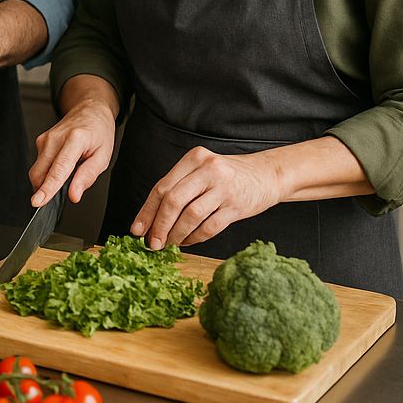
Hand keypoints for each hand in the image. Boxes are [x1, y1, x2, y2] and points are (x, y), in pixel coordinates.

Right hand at [28, 101, 115, 207]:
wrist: (89, 110)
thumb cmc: (99, 132)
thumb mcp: (103, 156)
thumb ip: (87, 176)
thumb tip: (74, 195)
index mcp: (75, 140)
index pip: (58, 170)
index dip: (47, 188)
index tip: (37, 201)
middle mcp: (55, 138)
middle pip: (40, 173)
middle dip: (45, 190)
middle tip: (63, 193)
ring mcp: (45, 139)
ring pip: (37, 171)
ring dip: (47, 181)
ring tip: (67, 174)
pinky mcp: (40, 141)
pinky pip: (39, 165)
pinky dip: (47, 172)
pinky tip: (61, 166)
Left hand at [131, 148, 282, 248]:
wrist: (267, 175)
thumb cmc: (226, 176)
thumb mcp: (201, 170)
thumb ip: (178, 187)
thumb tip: (149, 219)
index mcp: (193, 158)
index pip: (162, 187)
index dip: (146, 211)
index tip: (136, 230)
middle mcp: (208, 170)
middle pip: (173, 201)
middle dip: (159, 226)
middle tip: (152, 243)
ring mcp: (224, 188)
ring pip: (190, 216)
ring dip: (176, 234)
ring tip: (169, 244)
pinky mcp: (237, 206)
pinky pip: (210, 227)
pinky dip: (195, 238)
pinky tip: (188, 242)